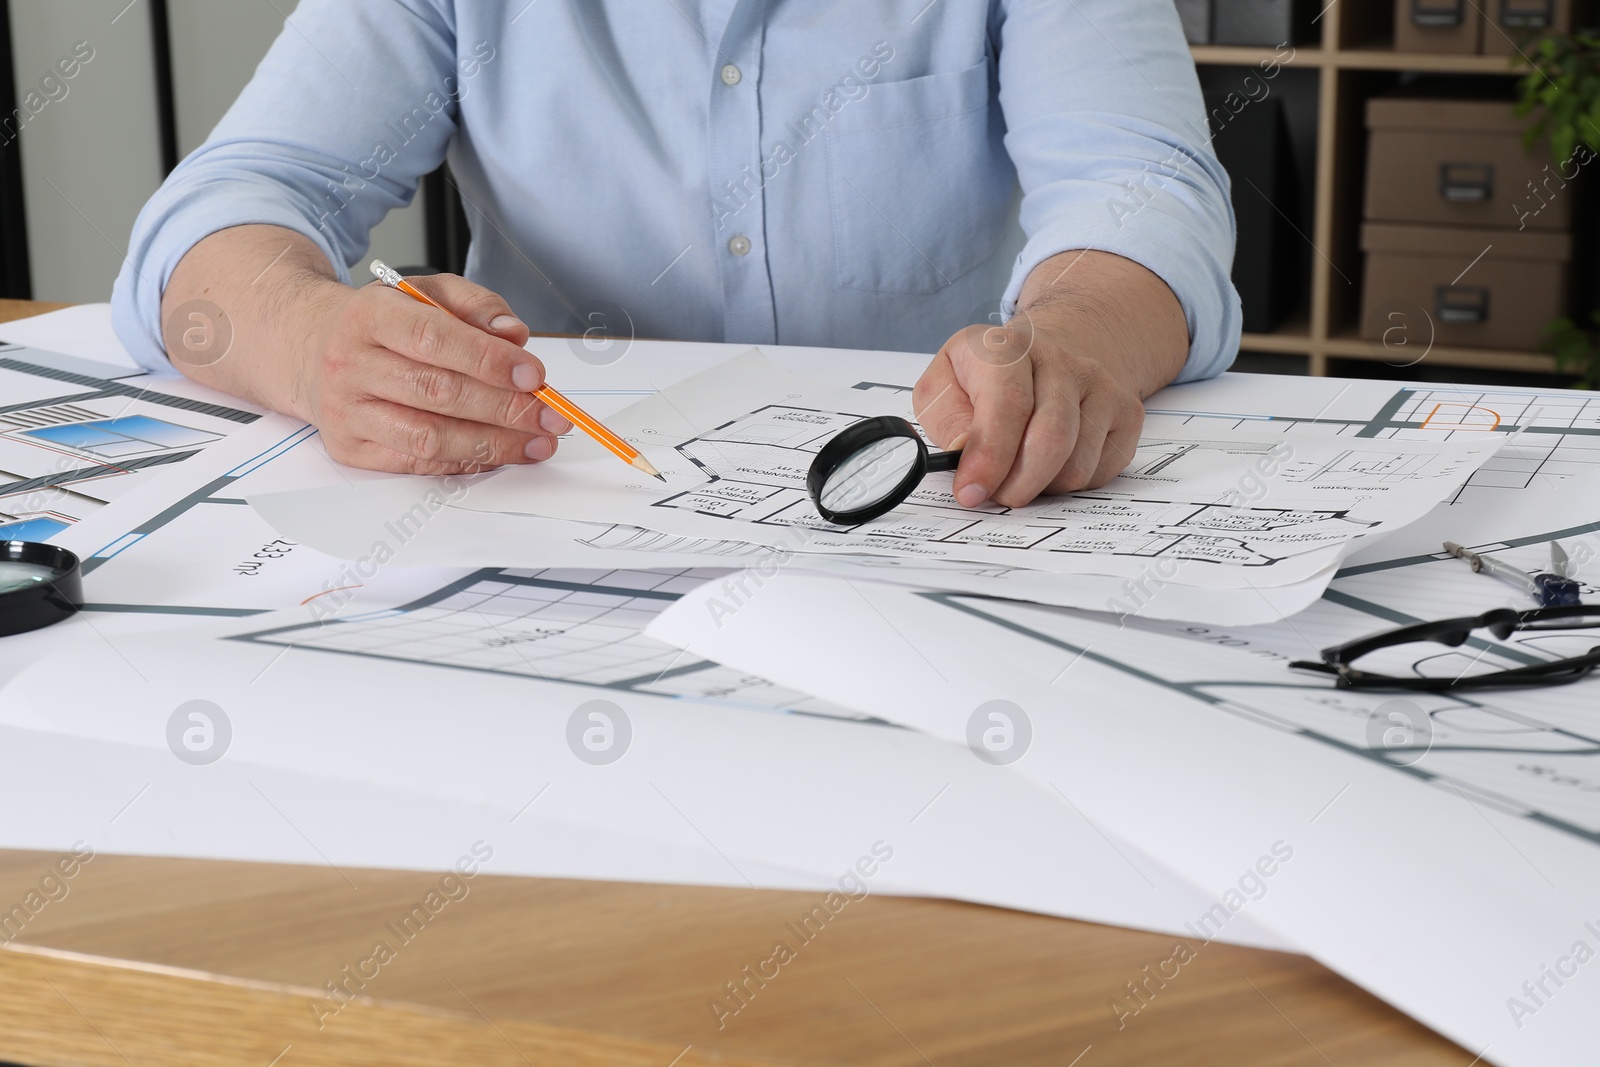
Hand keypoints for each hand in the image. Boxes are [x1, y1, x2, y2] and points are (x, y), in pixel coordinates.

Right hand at [294, 273, 572, 474]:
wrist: (314, 349)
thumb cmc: (386, 324)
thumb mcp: (428, 295)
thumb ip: (476, 306)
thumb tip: (515, 335)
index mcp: (370, 315)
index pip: (435, 338)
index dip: (489, 360)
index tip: (534, 375)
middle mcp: (351, 363)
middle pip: (438, 392)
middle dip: (506, 408)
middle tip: (551, 417)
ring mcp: (347, 411)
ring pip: (429, 436)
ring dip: (493, 444)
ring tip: (536, 442)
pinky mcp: (350, 448)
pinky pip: (418, 463)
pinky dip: (465, 461)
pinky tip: (499, 453)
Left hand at [913, 315, 1145, 508]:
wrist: (1045, 356)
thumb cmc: (986, 381)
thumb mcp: (943, 388)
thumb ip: (946, 419)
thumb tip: (965, 452)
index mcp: (1006, 348)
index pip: (1007, 405)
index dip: (989, 457)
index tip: (971, 492)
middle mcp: (1059, 360)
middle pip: (1049, 440)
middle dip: (1016, 485)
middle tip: (996, 494)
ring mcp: (1099, 384)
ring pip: (1076, 465)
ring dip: (1041, 487)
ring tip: (1020, 473)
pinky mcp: (1125, 411)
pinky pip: (1099, 472)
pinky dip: (1069, 484)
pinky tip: (1050, 464)